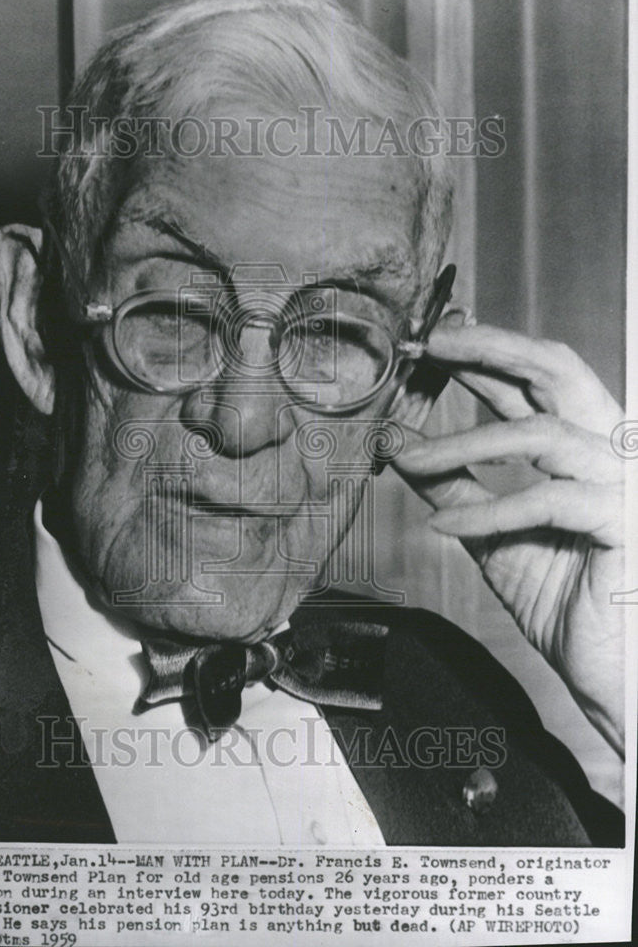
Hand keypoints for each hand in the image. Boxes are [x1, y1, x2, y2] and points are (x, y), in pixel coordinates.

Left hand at [393, 321, 625, 756]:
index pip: (536, 380)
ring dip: (463, 444)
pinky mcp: (627, 521)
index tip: (430, 342)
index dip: (484, 352)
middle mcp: (614, 452)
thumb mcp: (491, 533)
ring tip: (410, 457)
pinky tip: (443, 525)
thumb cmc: (565, 603)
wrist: (613, 675)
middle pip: (558, 369)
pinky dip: (486, 511)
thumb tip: (400, 441)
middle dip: (490, 347)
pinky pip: (547, 500)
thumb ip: (453, 483)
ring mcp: (626, 482)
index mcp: (586, 447)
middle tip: (430, 341)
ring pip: (541, 432)